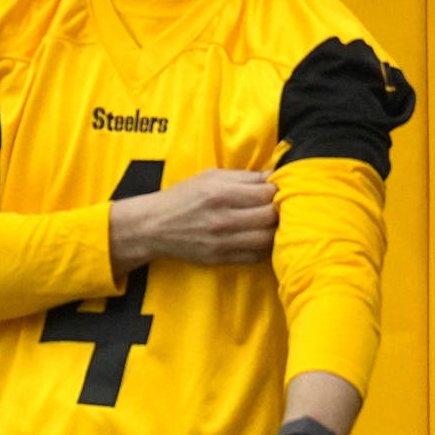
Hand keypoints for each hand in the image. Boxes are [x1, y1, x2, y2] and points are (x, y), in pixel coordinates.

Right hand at [110, 168, 277, 272]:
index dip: (278, 190)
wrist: (154, 226)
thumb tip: (274, 176)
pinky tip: (262, 237)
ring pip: (268, 238)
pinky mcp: (222, 259)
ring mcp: (224, 242)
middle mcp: (224, 219)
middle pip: (271, 216)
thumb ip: (243, 177)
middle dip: (280, 210)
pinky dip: (266, 247)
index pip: (267, 193)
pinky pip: (257, 256)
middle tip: (279, 206)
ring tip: (272, 222)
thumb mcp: (209, 177)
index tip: (277, 189)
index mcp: (221, 193)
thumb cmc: (183, 196)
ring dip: (276, 230)